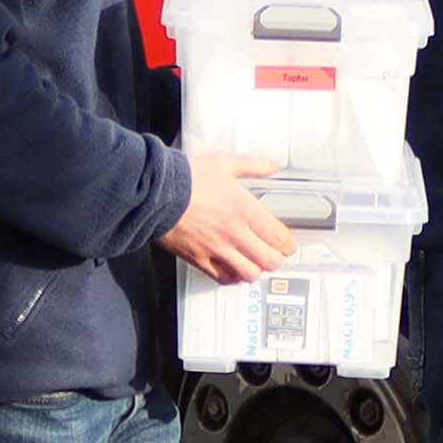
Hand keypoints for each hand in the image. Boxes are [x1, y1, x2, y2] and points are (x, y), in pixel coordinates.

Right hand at [162, 153, 298, 282]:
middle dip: (276, 259)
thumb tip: (273, 165)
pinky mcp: (199, 259)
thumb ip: (253, 166)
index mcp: (245, 210)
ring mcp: (217, 250)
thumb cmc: (186, 179)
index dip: (288, 244)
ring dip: (256, 270)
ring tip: (254, 262)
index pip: (279, 237)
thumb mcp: (224, 164)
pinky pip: (223, 278)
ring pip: (250, 274)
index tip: (287, 243)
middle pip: (270, 260)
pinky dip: (232, 277)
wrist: (154, 193)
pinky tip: (232, 269)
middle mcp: (234, 233)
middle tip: (274, 253)